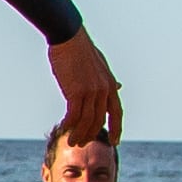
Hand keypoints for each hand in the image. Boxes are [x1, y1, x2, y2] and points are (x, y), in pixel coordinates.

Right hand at [48, 27, 120, 144]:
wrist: (69, 37)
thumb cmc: (80, 49)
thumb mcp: (100, 65)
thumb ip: (107, 79)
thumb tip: (117, 86)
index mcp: (110, 85)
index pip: (117, 112)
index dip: (117, 128)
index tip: (116, 141)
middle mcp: (104, 90)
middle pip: (100, 120)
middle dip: (91, 134)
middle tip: (82, 144)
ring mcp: (91, 91)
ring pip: (87, 120)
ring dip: (79, 134)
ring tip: (72, 142)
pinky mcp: (76, 91)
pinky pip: (74, 115)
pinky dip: (70, 124)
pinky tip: (64, 129)